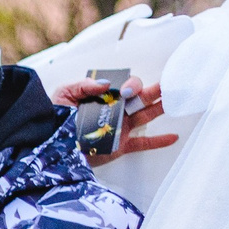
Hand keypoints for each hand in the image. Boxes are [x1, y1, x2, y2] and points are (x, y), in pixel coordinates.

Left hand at [52, 75, 176, 166]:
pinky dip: (158, 141)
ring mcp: (121, 127)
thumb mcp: (64, 94)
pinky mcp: (121, 145)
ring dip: (161, 109)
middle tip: (169, 85)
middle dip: (155, 91)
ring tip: (176, 101)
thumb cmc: (55, 118)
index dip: (132, 85)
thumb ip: (83, 86)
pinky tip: (173, 137)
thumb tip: (106, 83)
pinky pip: (143, 143)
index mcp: (106, 97)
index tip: (128, 91)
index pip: (126, 86)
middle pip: (141, 98)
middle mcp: (116, 110)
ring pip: (146, 116)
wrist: (52, 145)